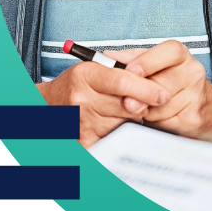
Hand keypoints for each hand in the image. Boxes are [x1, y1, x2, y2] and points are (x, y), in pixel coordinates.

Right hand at [36, 62, 168, 147]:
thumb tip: (152, 90)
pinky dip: (118, 133)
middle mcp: (81, 99)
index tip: (163, 95)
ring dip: (128, 119)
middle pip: (127, 106)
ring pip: (123, 123)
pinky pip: (114, 138)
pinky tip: (109, 125)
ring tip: (114, 111)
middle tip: (138, 102)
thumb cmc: (76, 85)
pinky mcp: (83, 141)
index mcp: (85, 75)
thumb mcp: (94, 69)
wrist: (48, 106)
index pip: (123, 82)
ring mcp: (81, 122)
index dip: (147, 89)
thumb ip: (122, 74)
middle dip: (140, 104)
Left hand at [121, 41, 211, 146]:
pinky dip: (156, 122)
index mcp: (180, 54)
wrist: (209, 109)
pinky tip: (159, 118)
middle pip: (159, 82)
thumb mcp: (156, 65)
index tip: (130, 71)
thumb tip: (108, 57)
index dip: (146, 62)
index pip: (167, 52)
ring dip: (147, 111)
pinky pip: (165, 121)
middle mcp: (192, 71)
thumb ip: (132, 59)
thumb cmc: (177, 84)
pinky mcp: (194, 117)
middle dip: (140, 94)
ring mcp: (196, 94)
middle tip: (129, 101)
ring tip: (148, 108)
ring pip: (159, 105)